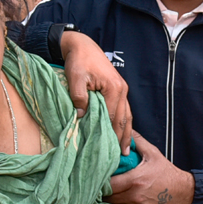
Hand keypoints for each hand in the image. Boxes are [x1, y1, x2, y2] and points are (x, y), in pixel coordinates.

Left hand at [60, 31, 131, 153]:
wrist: (82, 46)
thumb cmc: (78, 61)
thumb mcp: (75, 78)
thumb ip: (79, 97)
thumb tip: (81, 116)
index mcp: (113, 89)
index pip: (112, 117)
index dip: (110, 135)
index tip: (107, 151)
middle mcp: (121, 90)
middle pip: (123, 119)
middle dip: (122, 138)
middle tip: (120, 157)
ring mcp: (122, 89)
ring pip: (126, 115)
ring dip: (125, 133)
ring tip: (125, 150)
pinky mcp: (118, 89)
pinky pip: (123, 109)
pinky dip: (123, 123)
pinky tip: (122, 133)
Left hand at [105, 134, 193, 203]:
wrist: (183, 192)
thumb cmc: (166, 172)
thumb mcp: (153, 153)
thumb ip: (137, 141)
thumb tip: (126, 129)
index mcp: (135, 180)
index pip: (108, 184)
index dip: (101, 182)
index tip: (99, 178)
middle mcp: (134, 197)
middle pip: (108, 197)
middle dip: (103, 192)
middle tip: (100, 187)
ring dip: (109, 202)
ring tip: (108, 195)